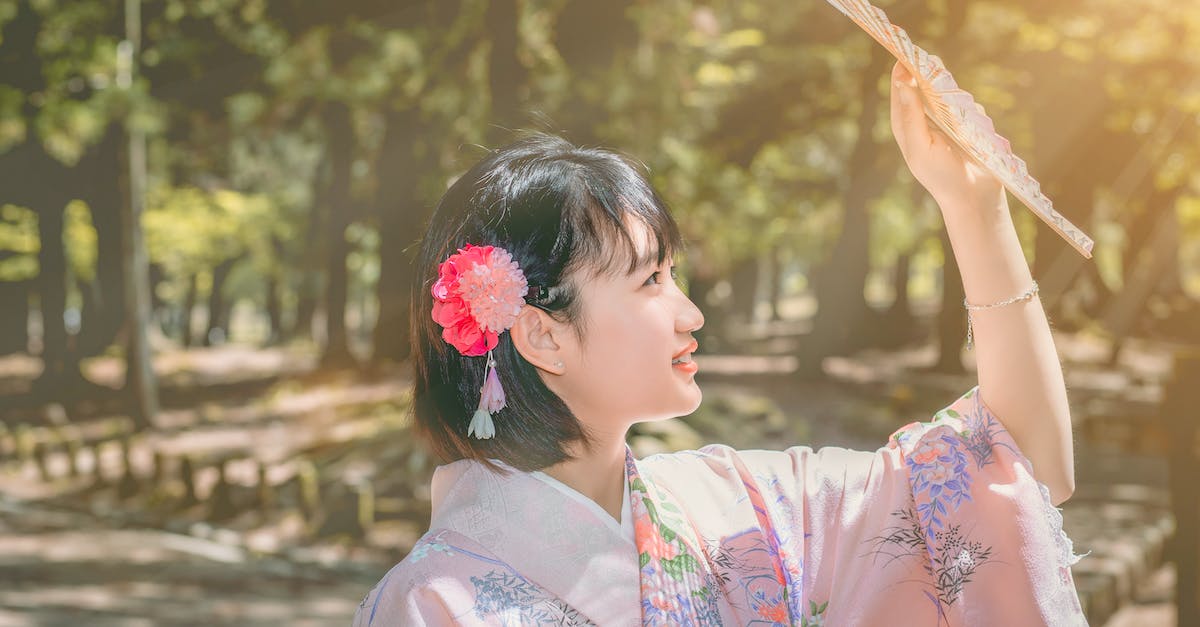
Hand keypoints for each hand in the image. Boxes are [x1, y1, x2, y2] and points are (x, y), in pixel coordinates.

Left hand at [889, 61, 1005, 216]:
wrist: (973, 197)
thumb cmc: (941, 176)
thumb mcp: (920, 147)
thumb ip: (911, 116)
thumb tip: (901, 84)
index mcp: (906, 126)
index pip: (900, 90)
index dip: (902, 70)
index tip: (907, 52)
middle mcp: (923, 120)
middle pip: (924, 86)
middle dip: (932, 78)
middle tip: (938, 73)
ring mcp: (946, 121)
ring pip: (949, 93)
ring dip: (955, 98)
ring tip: (958, 121)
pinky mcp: (966, 125)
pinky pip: (968, 106)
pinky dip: (972, 111)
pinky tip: (974, 128)